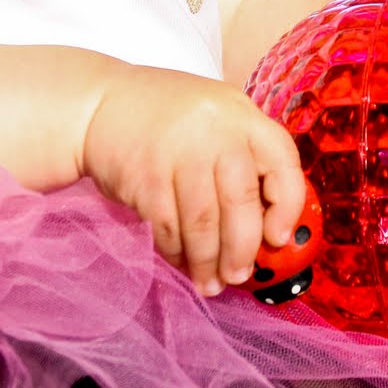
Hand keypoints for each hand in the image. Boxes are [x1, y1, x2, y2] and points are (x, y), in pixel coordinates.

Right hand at [83, 67, 304, 294]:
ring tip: (210, 283)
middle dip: (243, 249)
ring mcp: (178, 152)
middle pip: (241, 201)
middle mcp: (214, 130)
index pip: (282, 162)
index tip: (279, 237)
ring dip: (208, 262)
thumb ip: (242, 156)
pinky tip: (181, 263)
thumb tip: (265, 226)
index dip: (288, 206)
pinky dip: (177, 253)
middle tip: (239, 275)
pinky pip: (169, 228)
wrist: (99, 104)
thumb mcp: (215, 117)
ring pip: (204, 223)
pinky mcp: (145, 176)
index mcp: (241, 114)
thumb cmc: (166, 117)